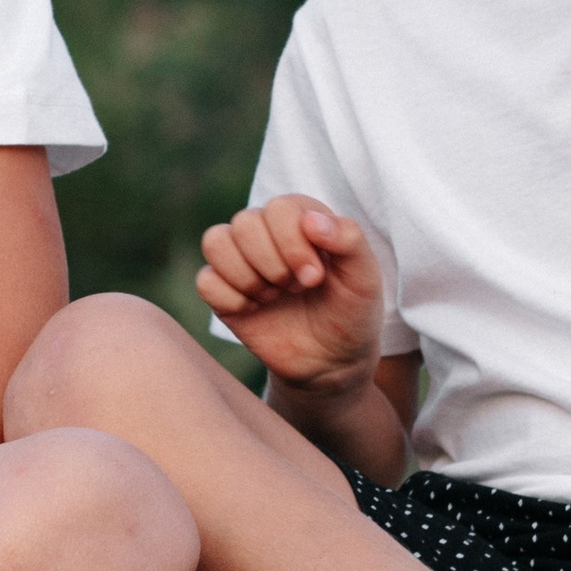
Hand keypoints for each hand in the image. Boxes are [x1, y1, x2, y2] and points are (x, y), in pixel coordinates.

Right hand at [195, 198, 385, 392]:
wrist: (331, 362)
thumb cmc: (351, 313)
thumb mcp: (364, 278)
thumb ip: (349, 241)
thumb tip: (311, 220)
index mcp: (301, 218)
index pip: (279, 208)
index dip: (293, 243)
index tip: (315, 278)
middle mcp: (267, 232)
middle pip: (245, 223)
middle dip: (272, 264)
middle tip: (295, 289)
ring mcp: (242, 261)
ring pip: (215, 242)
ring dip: (247, 277)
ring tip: (272, 297)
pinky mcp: (223, 291)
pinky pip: (205, 280)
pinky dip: (229, 298)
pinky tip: (253, 310)